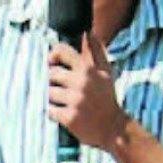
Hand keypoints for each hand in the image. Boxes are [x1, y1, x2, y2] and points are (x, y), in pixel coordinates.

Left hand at [48, 34, 129, 155]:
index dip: (53, 56)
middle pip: (52, 74)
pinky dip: (54, 113)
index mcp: (89, 68)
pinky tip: (64, 114)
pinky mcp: (69, 117)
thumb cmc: (106, 98)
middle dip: (53, 82)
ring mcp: (75, 99)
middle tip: (63, 90)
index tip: (52, 63)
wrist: (113, 128)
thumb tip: (87, 33)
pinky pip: (50, 110)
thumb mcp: (105, 72)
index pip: (62, 52)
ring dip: (53, 98)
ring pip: (49, 93)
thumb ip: (95, 53)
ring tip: (65, 103)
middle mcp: (82, 81)